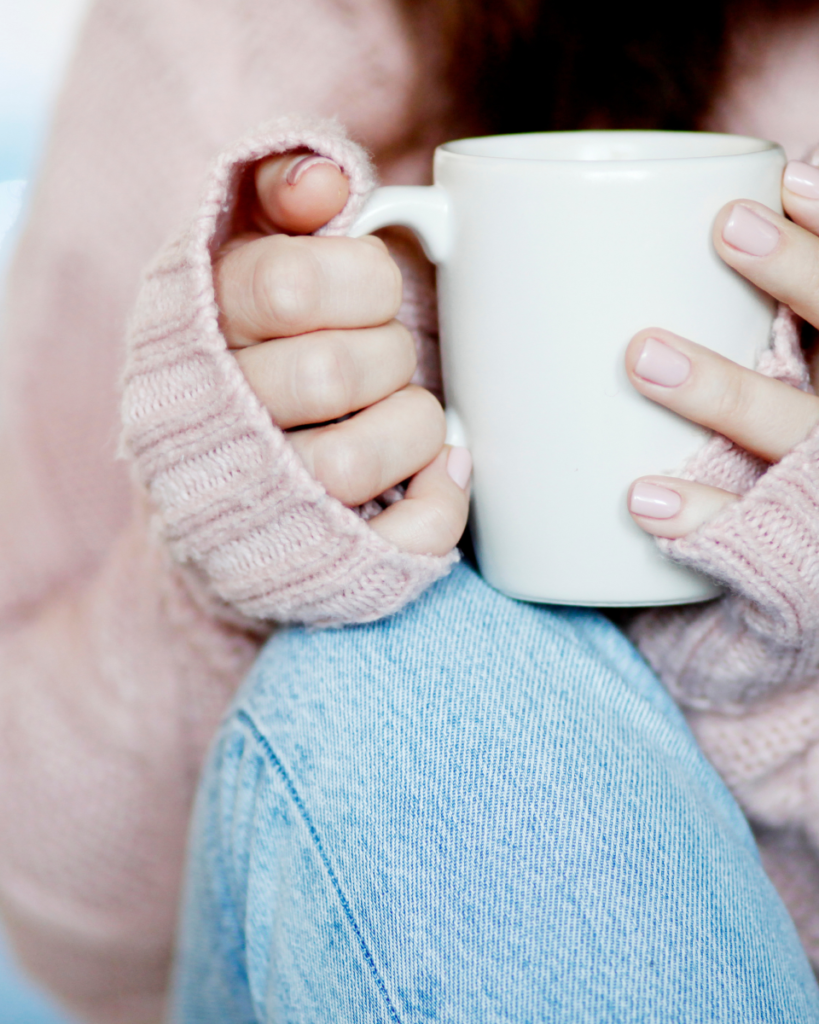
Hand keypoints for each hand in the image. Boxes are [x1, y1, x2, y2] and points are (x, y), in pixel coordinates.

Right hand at [213, 152, 470, 556]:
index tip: (373, 290)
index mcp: (198, 330)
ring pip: (354, 462)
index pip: (289, 282)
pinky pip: (402, 538)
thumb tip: (328, 179)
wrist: (215, 481)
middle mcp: (216, 422)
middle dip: (388, 354)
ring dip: (412, 426)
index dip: (363, 280)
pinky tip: (438, 470)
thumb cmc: (255, 350)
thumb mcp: (248, 251)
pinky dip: (442, 499)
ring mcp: (261, 503)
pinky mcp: (315, 562)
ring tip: (401, 414)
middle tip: (383, 358)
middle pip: (332, 373)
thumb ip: (279, 194)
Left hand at [626, 161, 818, 538]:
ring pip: (795, 432)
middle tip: (727, 227)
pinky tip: (643, 498)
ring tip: (642, 355)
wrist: (800, 556)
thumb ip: (765, 332)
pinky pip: (751, 536)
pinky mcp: (793, 553)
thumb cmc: (780, 451)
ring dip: (724, 390)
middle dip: (801, 275)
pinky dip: (700, 517)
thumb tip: (699, 223)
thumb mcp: (794, 381)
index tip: (786, 175)